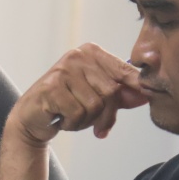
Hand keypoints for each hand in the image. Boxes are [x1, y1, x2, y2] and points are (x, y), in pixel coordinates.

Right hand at [10, 43, 147, 145]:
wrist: (32, 116)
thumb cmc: (67, 105)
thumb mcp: (97, 97)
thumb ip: (121, 94)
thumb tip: (146, 94)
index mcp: (91, 52)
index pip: (124, 71)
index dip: (136, 89)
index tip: (145, 99)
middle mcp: (77, 56)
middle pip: (111, 92)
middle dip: (107, 115)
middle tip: (98, 126)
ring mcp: (63, 71)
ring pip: (95, 106)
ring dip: (86, 121)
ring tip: (73, 118)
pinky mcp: (51, 88)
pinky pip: (77, 114)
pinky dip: (72, 124)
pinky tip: (61, 120)